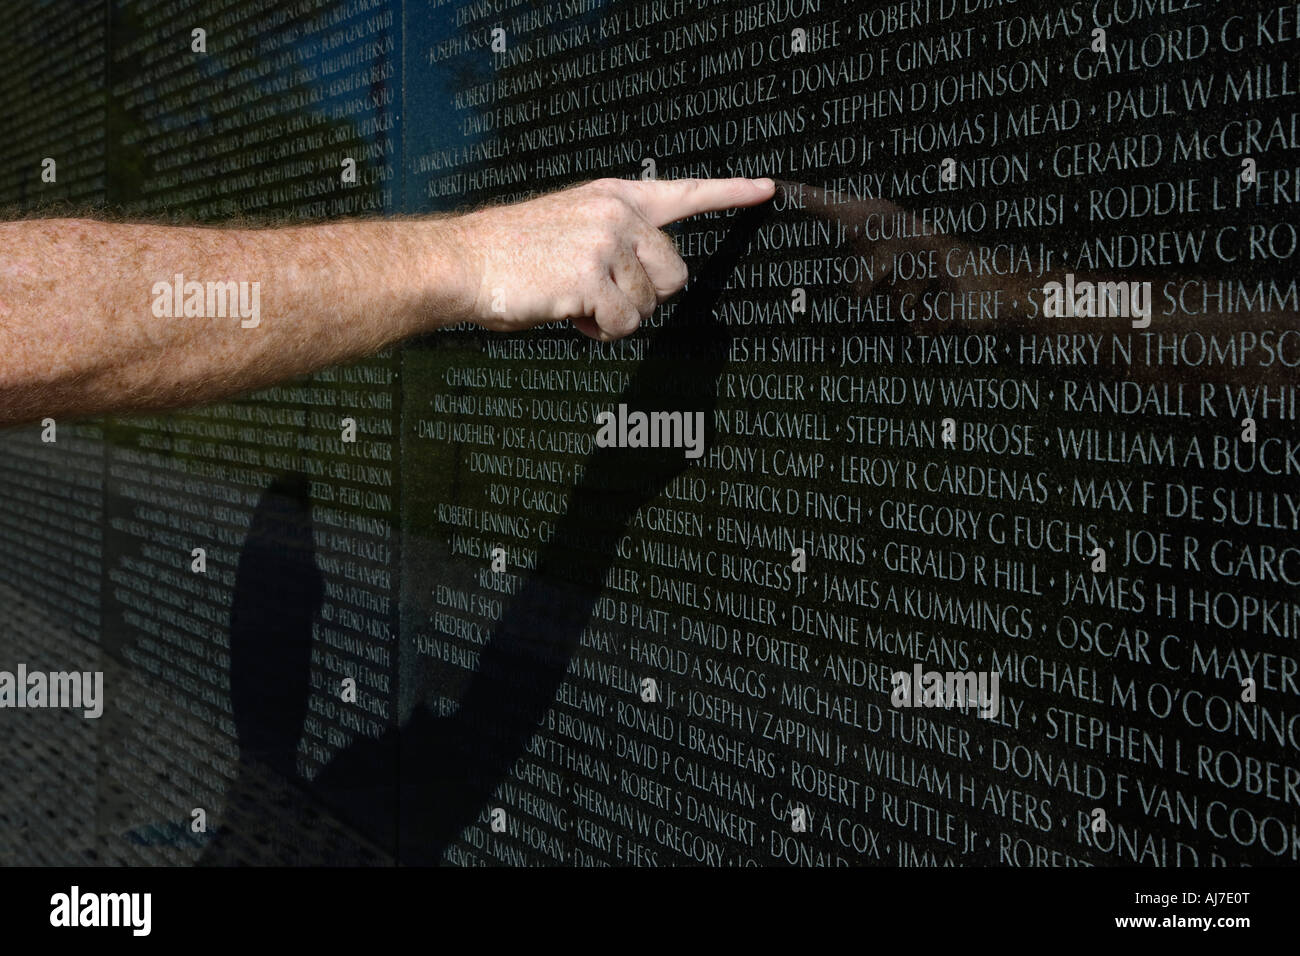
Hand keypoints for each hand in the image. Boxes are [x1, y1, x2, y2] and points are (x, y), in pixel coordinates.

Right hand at [453, 177, 774, 340]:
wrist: (462, 261)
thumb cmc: (509, 254)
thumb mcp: (569, 227)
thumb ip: (612, 241)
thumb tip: (640, 281)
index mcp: (612, 197)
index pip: (683, 192)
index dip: (730, 193)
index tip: (767, 189)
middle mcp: (615, 215)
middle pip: (675, 274)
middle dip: (645, 295)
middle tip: (599, 294)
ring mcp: (605, 244)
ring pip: (649, 305)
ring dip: (616, 315)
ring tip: (573, 299)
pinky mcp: (591, 278)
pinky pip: (626, 324)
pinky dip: (602, 331)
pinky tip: (570, 313)